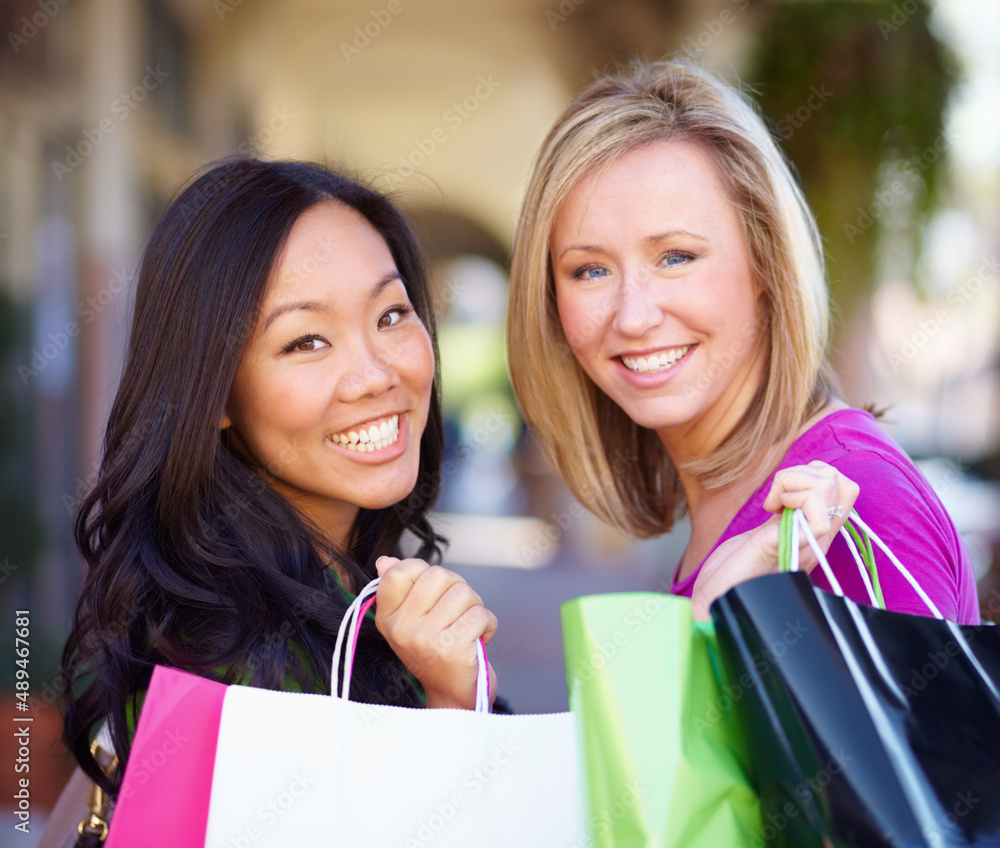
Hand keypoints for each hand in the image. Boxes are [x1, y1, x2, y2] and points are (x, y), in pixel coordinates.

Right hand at [373, 556, 497, 709]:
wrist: (453, 697)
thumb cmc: (436, 653)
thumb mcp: (412, 621)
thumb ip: (401, 589)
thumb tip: (384, 561)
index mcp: (387, 618)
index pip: (400, 571)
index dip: (424, 572)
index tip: (433, 594)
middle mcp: (401, 628)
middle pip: (439, 575)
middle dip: (457, 589)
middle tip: (456, 614)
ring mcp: (425, 639)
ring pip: (464, 593)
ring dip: (475, 608)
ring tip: (466, 628)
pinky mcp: (452, 648)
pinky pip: (481, 614)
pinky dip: (488, 625)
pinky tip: (478, 639)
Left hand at [690, 461, 858, 620]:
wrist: (716, 602)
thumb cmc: (733, 570)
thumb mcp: (768, 533)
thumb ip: (787, 515)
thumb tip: (794, 484)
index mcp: (815, 536)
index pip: (845, 490)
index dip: (815, 476)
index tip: (782, 492)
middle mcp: (818, 541)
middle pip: (844, 484)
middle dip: (807, 472)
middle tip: (778, 494)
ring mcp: (806, 545)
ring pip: (830, 488)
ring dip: (795, 479)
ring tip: (773, 503)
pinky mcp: (786, 546)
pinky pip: (815, 514)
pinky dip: (791, 495)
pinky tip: (770, 510)